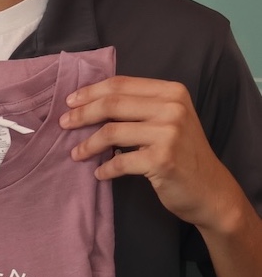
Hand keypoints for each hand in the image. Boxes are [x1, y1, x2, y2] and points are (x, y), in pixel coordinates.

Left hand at [60, 75, 235, 230]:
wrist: (212, 192)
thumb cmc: (183, 153)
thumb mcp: (167, 119)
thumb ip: (138, 105)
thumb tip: (88, 101)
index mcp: (171, 92)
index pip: (120, 84)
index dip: (91, 92)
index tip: (69, 102)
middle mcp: (172, 108)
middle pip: (112, 104)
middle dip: (82, 114)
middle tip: (64, 124)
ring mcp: (169, 133)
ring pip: (112, 132)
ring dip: (88, 144)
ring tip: (76, 153)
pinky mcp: (163, 159)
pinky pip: (120, 161)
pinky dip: (105, 168)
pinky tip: (99, 173)